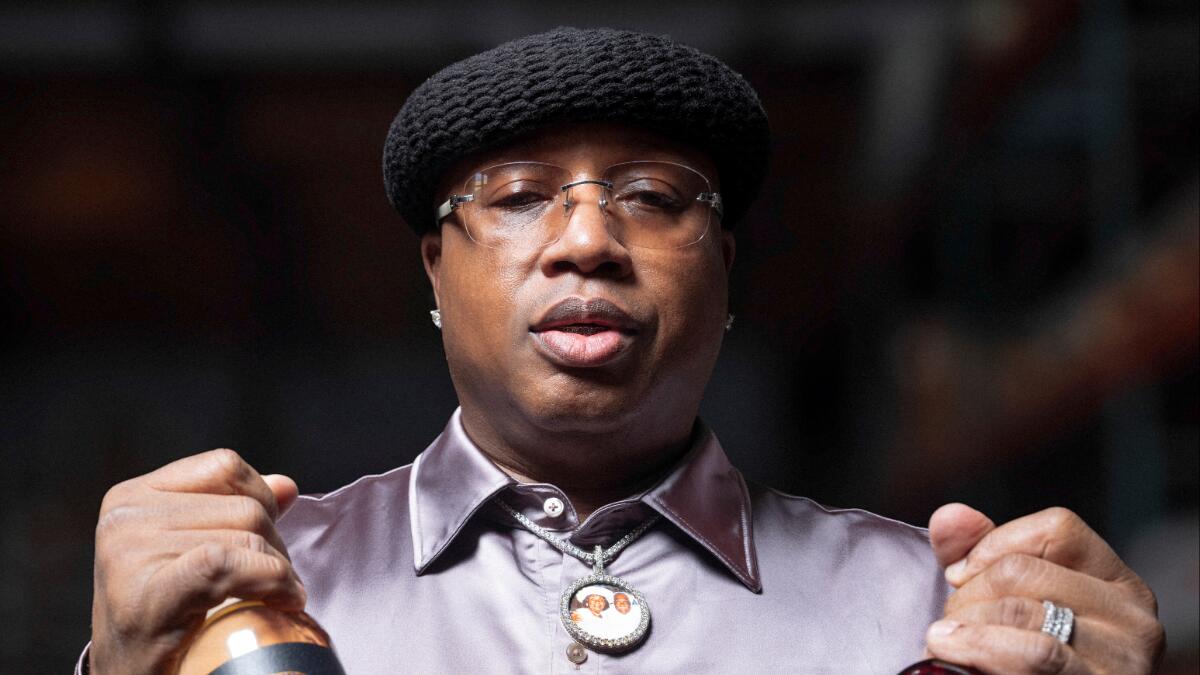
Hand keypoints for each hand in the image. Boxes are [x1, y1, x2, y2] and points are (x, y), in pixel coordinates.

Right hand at [90, 449, 304, 674]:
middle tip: (275, 584)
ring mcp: (130, 554)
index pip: (225, 468)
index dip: (262, 499)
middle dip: (274, 546)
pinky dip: (268, 580)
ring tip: (276, 598)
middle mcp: (125, 517)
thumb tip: (286, 486)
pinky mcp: (146, 595)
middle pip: (244, 507)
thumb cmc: (161, 620)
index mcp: (132, 497)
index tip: (266, 540)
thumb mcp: (190, 555)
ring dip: (278, 571)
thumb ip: (233, 513)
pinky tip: (283, 601)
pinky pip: (225, 565)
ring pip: (246, 536)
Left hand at [924, 503, 1163, 673]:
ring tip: (945, 642)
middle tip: (948, 621)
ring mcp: (1123, 661)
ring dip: (967, 628)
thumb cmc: (1026, 660)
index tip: (959, 575)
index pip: (1057, 528)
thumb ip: (980, 553)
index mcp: (1120, 585)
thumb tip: (950, 516)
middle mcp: (1134, 621)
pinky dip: (977, 652)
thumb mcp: (1012, 600)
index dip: (994, 545)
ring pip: (1023, 614)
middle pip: (1026, 571)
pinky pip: (1031, 656)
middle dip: (969, 594)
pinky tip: (953, 657)